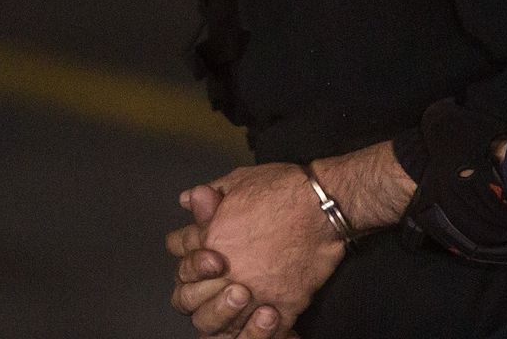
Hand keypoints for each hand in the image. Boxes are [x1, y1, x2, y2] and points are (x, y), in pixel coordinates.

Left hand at [167, 164, 344, 337]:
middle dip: (197, 294)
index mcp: (210, 243)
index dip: (189, 261)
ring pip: (220, 326)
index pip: (181, 263)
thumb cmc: (286, 190)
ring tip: (239, 303)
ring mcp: (254, 294)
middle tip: (217, 284)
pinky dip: (259, 331)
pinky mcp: (283, 307)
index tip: (206, 259)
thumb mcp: (239, 181)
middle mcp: (226, 274)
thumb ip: (210, 195)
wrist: (325, 206)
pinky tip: (262, 319)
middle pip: (190, 301)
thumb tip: (189, 199)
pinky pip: (264, 333)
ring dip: (223, 317)